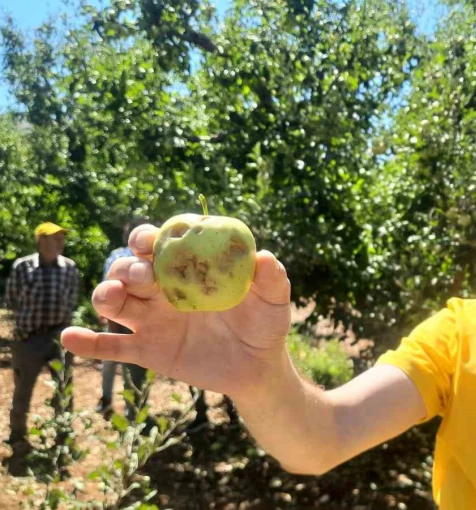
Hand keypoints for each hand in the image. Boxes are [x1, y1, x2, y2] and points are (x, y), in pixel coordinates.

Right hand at [62, 225, 291, 398]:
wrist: (259, 367)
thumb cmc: (264, 324)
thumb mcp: (274, 300)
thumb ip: (271, 278)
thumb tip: (264, 258)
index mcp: (188, 268)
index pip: (158, 244)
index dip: (148, 237)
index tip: (150, 241)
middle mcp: (163, 289)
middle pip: (129, 269)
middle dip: (129, 267)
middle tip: (146, 277)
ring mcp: (152, 320)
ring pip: (114, 301)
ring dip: (105, 294)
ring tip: (112, 298)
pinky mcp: (148, 350)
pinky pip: (112, 347)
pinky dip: (88, 343)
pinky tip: (71, 337)